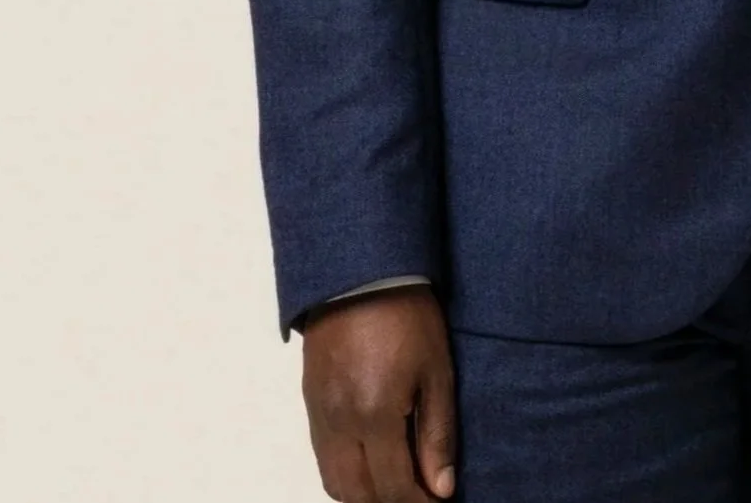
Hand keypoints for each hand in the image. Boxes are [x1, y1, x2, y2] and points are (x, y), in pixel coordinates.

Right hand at [300, 285, 457, 500]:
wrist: (361, 271)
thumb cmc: (408, 315)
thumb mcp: (436, 371)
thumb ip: (438, 435)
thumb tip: (441, 489)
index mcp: (375, 415)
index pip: (393, 488)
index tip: (438, 500)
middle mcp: (340, 423)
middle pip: (358, 495)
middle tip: (417, 493)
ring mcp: (319, 414)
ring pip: (334, 483)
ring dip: (363, 494)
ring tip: (394, 482)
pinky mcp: (310, 402)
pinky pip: (322, 457)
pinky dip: (344, 473)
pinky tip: (368, 463)